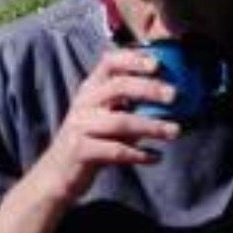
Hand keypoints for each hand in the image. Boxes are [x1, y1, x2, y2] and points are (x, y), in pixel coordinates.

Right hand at [43, 48, 180, 201]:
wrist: (57, 173)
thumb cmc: (93, 138)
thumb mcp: (108, 114)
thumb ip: (133, 103)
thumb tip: (174, 95)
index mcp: (92, 88)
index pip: (110, 62)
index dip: (133, 59)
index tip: (158, 64)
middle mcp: (84, 103)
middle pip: (118, 87)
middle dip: (149, 89)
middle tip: (175, 95)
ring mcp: (80, 126)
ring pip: (120, 122)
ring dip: (152, 126)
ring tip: (175, 131)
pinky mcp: (79, 151)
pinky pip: (115, 151)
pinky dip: (139, 154)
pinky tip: (156, 157)